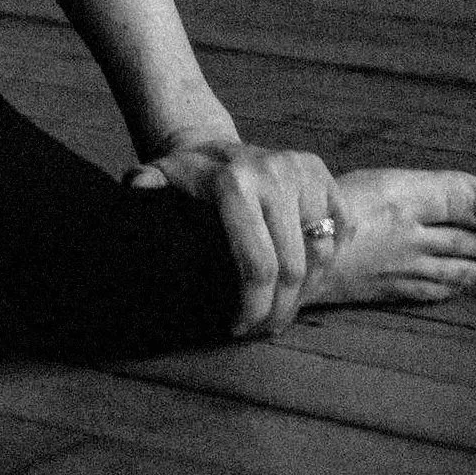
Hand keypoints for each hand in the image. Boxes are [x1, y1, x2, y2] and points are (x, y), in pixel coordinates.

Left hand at [126, 137, 344, 337]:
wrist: (212, 144)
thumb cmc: (184, 178)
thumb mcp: (159, 178)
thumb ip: (146, 183)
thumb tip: (134, 186)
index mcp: (234, 183)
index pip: (257, 265)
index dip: (252, 307)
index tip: (239, 329)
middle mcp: (274, 174)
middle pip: (293, 268)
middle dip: (280, 310)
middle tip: (265, 330)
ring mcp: (304, 172)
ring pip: (322, 254)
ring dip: (307, 292)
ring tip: (284, 310)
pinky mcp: (323, 173)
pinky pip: (341, 230)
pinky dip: (328, 258)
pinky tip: (306, 278)